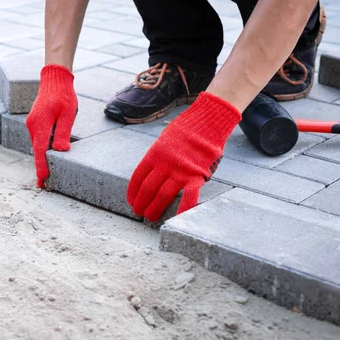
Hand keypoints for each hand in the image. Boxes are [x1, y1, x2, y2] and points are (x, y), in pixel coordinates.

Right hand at [26, 65, 77, 187]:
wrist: (54, 79)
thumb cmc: (63, 95)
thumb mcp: (68, 114)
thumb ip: (63, 132)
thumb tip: (61, 150)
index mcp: (40, 124)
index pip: (40, 151)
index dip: (41, 167)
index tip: (42, 181)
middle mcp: (32, 126)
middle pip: (37, 150)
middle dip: (41, 167)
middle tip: (45, 185)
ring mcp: (32, 124)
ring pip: (38, 145)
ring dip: (41, 158)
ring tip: (46, 174)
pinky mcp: (34, 123)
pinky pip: (38, 139)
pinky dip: (42, 149)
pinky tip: (48, 156)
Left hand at [127, 92, 240, 220]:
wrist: (208, 121)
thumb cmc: (187, 129)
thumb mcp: (164, 139)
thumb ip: (158, 156)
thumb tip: (152, 169)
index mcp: (154, 154)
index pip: (138, 177)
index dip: (133, 192)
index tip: (131, 201)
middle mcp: (164, 164)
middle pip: (148, 189)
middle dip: (141, 203)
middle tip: (139, 213)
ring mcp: (180, 170)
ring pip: (163, 195)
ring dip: (155, 208)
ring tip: (151, 218)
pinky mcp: (197, 175)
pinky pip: (189, 196)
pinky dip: (184, 208)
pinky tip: (178, 218)